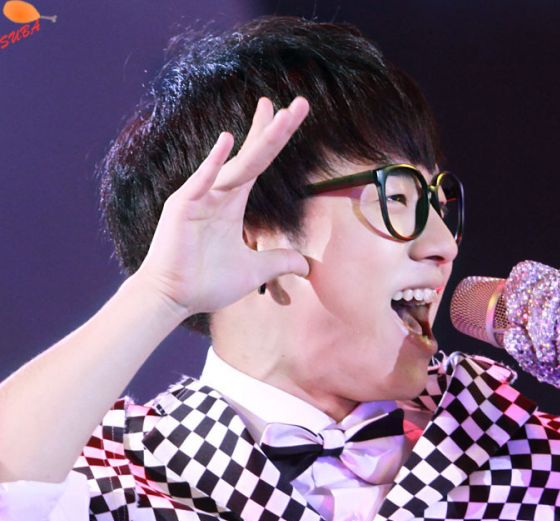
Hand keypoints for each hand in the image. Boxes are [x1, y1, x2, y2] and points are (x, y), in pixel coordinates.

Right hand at [136, 96, 310, 319]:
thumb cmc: (206, 283)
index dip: (273, 137)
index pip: (258, 162)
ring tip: (274, 113)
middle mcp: (218, 193)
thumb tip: (307, 266)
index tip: (290, 112)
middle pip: (253, 156)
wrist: (173, 298)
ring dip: (256, 140)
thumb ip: (279, 262)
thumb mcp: (253, 270)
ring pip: (234, 165)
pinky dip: (213, 164)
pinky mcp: (183, 208)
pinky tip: (227, 142)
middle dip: (275, 130)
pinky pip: (201, 182)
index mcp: (232, 202)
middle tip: (300, 103)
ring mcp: (199, 197)